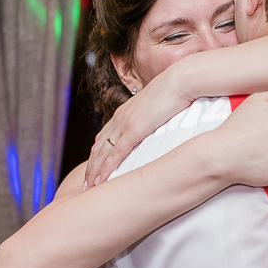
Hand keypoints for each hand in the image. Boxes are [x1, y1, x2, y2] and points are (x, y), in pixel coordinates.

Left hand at [87, 69, 195, 187]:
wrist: (181, 81)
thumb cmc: (176, 91)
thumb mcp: (159, 107)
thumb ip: (153, 118)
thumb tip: (157, 126)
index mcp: (125, 112)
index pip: (105, 137)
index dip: (97, 155)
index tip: (94, 169)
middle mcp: (120, 118)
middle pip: (98, 147)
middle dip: (91, 167)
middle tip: (87, 184)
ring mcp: (125, 124)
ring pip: (102, 152)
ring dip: (94, 171)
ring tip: (90, 187)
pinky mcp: (134, 129)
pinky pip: (115, 153)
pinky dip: (106, 168)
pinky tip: (101, 180)